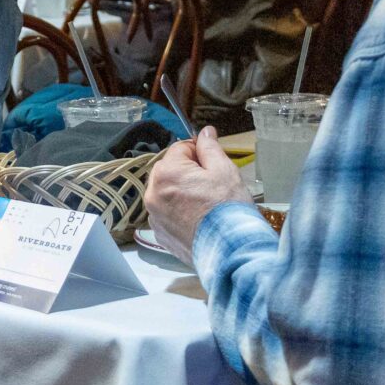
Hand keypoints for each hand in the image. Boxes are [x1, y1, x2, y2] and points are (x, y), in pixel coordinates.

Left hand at [144, 127, 252, 262]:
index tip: (212, 161)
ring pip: (168, 192)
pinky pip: (168, 214)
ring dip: (184, 192)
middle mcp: (153, 194)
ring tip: (208, 203)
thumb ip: (210, 147)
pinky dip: (181, 212)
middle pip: (170, 170)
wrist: (230, 252)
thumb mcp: (224, 170)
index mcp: (166, 173)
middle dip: (189, 172)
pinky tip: (201, 218)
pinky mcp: (161, 235)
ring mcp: (155, 217)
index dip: (199, 152)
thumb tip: (204, 133)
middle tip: (213, 184)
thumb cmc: (228, 211)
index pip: (180, 148)